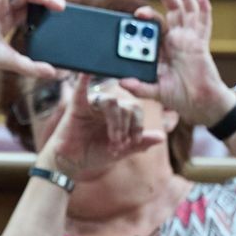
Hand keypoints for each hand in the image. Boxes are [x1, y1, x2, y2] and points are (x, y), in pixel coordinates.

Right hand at [37, 74, 165, 179]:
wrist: (72, 163)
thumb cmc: (95, 154)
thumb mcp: (123, 150)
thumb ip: (140, 143)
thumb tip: (162, 137)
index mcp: (119, 114)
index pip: (136, 110)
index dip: (138, 125)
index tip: (133, 142)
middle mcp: (107, 107)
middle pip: (126, 105)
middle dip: (126, 127)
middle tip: (119, 144)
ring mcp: (93, 105)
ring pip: (111, 101)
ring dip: (116, 122)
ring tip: (113, 139)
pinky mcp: (77, 106)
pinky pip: (81, 89)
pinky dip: (84, 79)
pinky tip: (86, 72)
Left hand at [120, 0, 235, 126]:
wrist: (200, 105)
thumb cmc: (178, 96)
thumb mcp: (154, 91)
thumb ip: (139, 87)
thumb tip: (121, 82)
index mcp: (162, 48)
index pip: (152, 27)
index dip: (145, 18)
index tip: (134, 14)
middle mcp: (176, 39)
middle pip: (169, 11)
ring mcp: (190, 40)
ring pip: (187, 11)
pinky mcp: (201, 44)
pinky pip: (204, 24)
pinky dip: (204, 9)